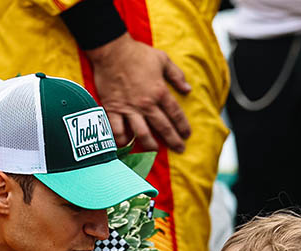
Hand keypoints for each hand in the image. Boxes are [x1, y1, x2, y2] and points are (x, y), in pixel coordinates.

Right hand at [84, 34, 191, 152]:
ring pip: (141, 133)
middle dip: (173, 141)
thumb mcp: (163, 59)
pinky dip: (121, 139)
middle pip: (163, 128)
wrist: (112, 50)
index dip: (183, 126)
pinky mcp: (113, 109)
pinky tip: (126, 143)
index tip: (187, 135)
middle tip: (179, 149)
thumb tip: (188, 89)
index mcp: (159, 91)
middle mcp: (146, 104)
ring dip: (150, 145)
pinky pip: (117, 129)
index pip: (175, 114)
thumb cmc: (138, 53)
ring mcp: (129, 108)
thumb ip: (177, 75)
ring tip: (154, 150)